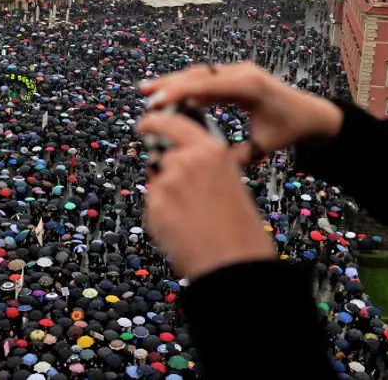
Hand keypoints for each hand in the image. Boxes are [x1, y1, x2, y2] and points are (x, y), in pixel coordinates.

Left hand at [138, 112, 275, 279]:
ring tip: (192, 218)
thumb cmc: (241, 231)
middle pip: (164, 156)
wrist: (233, 267)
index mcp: (211, 151)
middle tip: (185, 193)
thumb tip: (185, 161)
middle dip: (169, 170)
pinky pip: (154, 204)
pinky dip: (163, 214)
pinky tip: (183, 229)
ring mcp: (166, 185)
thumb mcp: (232, 183)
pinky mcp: (153, 209)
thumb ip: (208, 166)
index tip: (146, 122)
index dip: (156, 120)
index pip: (173, 123)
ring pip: (158, 181)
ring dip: (167, 194)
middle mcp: (185, 162)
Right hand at [139, 62, 342, 154]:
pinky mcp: (236, 74)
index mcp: (250, 86)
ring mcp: (239, 71)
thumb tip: (211, 167)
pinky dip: (187, 84)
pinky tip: (168, 93)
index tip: (157, 101)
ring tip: (148, 91)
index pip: (208, 84)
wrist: (310, 113)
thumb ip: (239, 155)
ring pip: (200, 73)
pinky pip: (207, 77)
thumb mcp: (265, 145)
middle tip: (144, 93)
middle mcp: (243, 72)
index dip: (180, 91)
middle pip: (200, 74)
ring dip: (174, 82)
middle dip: (170, 83)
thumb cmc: (289, 130)